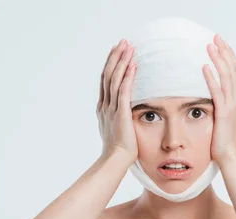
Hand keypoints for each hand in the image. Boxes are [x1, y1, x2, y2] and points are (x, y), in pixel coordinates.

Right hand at [96, 39, 137, 163]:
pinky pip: (123, 90)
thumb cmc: (119, 150)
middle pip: (108, 75)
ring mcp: (111, 108)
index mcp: (103, 108)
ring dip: (121, 61)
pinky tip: (132, 64)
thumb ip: (119, 119)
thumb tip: (124, 115)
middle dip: (115, 57)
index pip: (106, 81)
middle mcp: (105, 105)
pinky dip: (127, 76)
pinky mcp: (120, 113)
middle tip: (122, 42)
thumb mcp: (116, 130)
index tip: (116, 52)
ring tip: (128, 47)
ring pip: (114, 79)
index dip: (111, 65)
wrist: (115, 159)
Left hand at [202, 34, 235, 162]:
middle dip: (224, 52)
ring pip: (227, 76)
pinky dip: (211, 78)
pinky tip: (204, 67)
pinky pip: (217, 92)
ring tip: (209, 46)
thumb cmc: (232, 144)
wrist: (234, 159)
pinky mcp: (224, 113)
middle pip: (233, 69)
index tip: (222, 45)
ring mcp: (233, 106)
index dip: (230, 58)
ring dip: (218, 59)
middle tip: (215, 38)